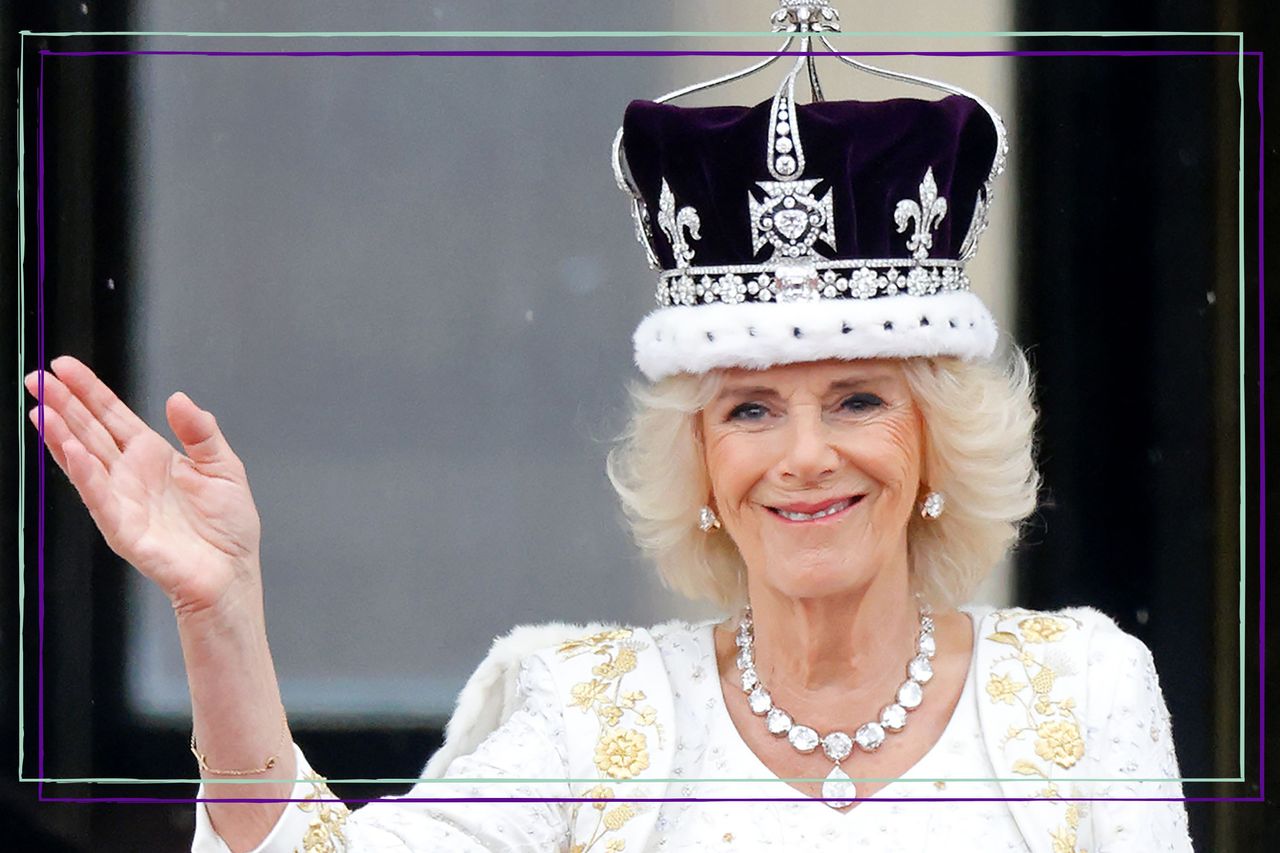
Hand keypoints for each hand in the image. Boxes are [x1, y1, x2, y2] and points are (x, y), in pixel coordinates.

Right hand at [25, 356, 262, 618]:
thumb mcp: (223, 467)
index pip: (112, 416)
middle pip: (89, 432)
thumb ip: (201, 432)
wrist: (230, 575)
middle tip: (36, 378)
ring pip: (84, 460)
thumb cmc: (227, 530)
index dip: (89, 391)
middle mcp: (131, 475)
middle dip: (63, 404)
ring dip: (62, 435)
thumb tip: (178, 398)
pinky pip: (99, 496)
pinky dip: (83, 472)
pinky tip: (70, 449)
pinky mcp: (123, 528)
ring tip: (41, 409)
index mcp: (153, 456)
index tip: (65, 366)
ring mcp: (122, 501)